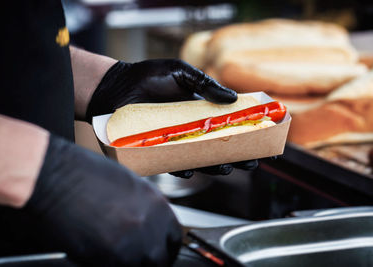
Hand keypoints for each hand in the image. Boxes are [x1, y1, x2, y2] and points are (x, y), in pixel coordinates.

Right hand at [0, 135, 181, 265]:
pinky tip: (96, 249)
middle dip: (149, 260)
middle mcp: (148, 227)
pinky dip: (107, 263)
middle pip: (160, 259)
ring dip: (128, 262)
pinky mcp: (105, 259)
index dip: (165, 247)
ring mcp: (129, 245)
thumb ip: (144, 208)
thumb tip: (147, 224)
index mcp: (157, 205)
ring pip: (137, 266)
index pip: (174, 238)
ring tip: (112, 251)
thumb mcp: (128, 184)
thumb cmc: (85, 173)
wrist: (55, 175)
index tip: (159, 250)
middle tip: (134, 256)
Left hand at [85, 59, 254, 178]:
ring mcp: (173, 140)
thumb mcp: (181, 73)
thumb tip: (232, 99)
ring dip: (212, 166)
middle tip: (250, 164)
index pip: (226, 126)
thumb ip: (205, 84)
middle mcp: (189, 129)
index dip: (244, 135)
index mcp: (199, 112)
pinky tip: (190, 169)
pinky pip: (171, 163)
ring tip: (225, 168)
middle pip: (216, 148)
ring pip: (198, 159)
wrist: (117, 85)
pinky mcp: (156, 149)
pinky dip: (181, 167)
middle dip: (235, 158)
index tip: (260, 142)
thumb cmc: (148, 76)